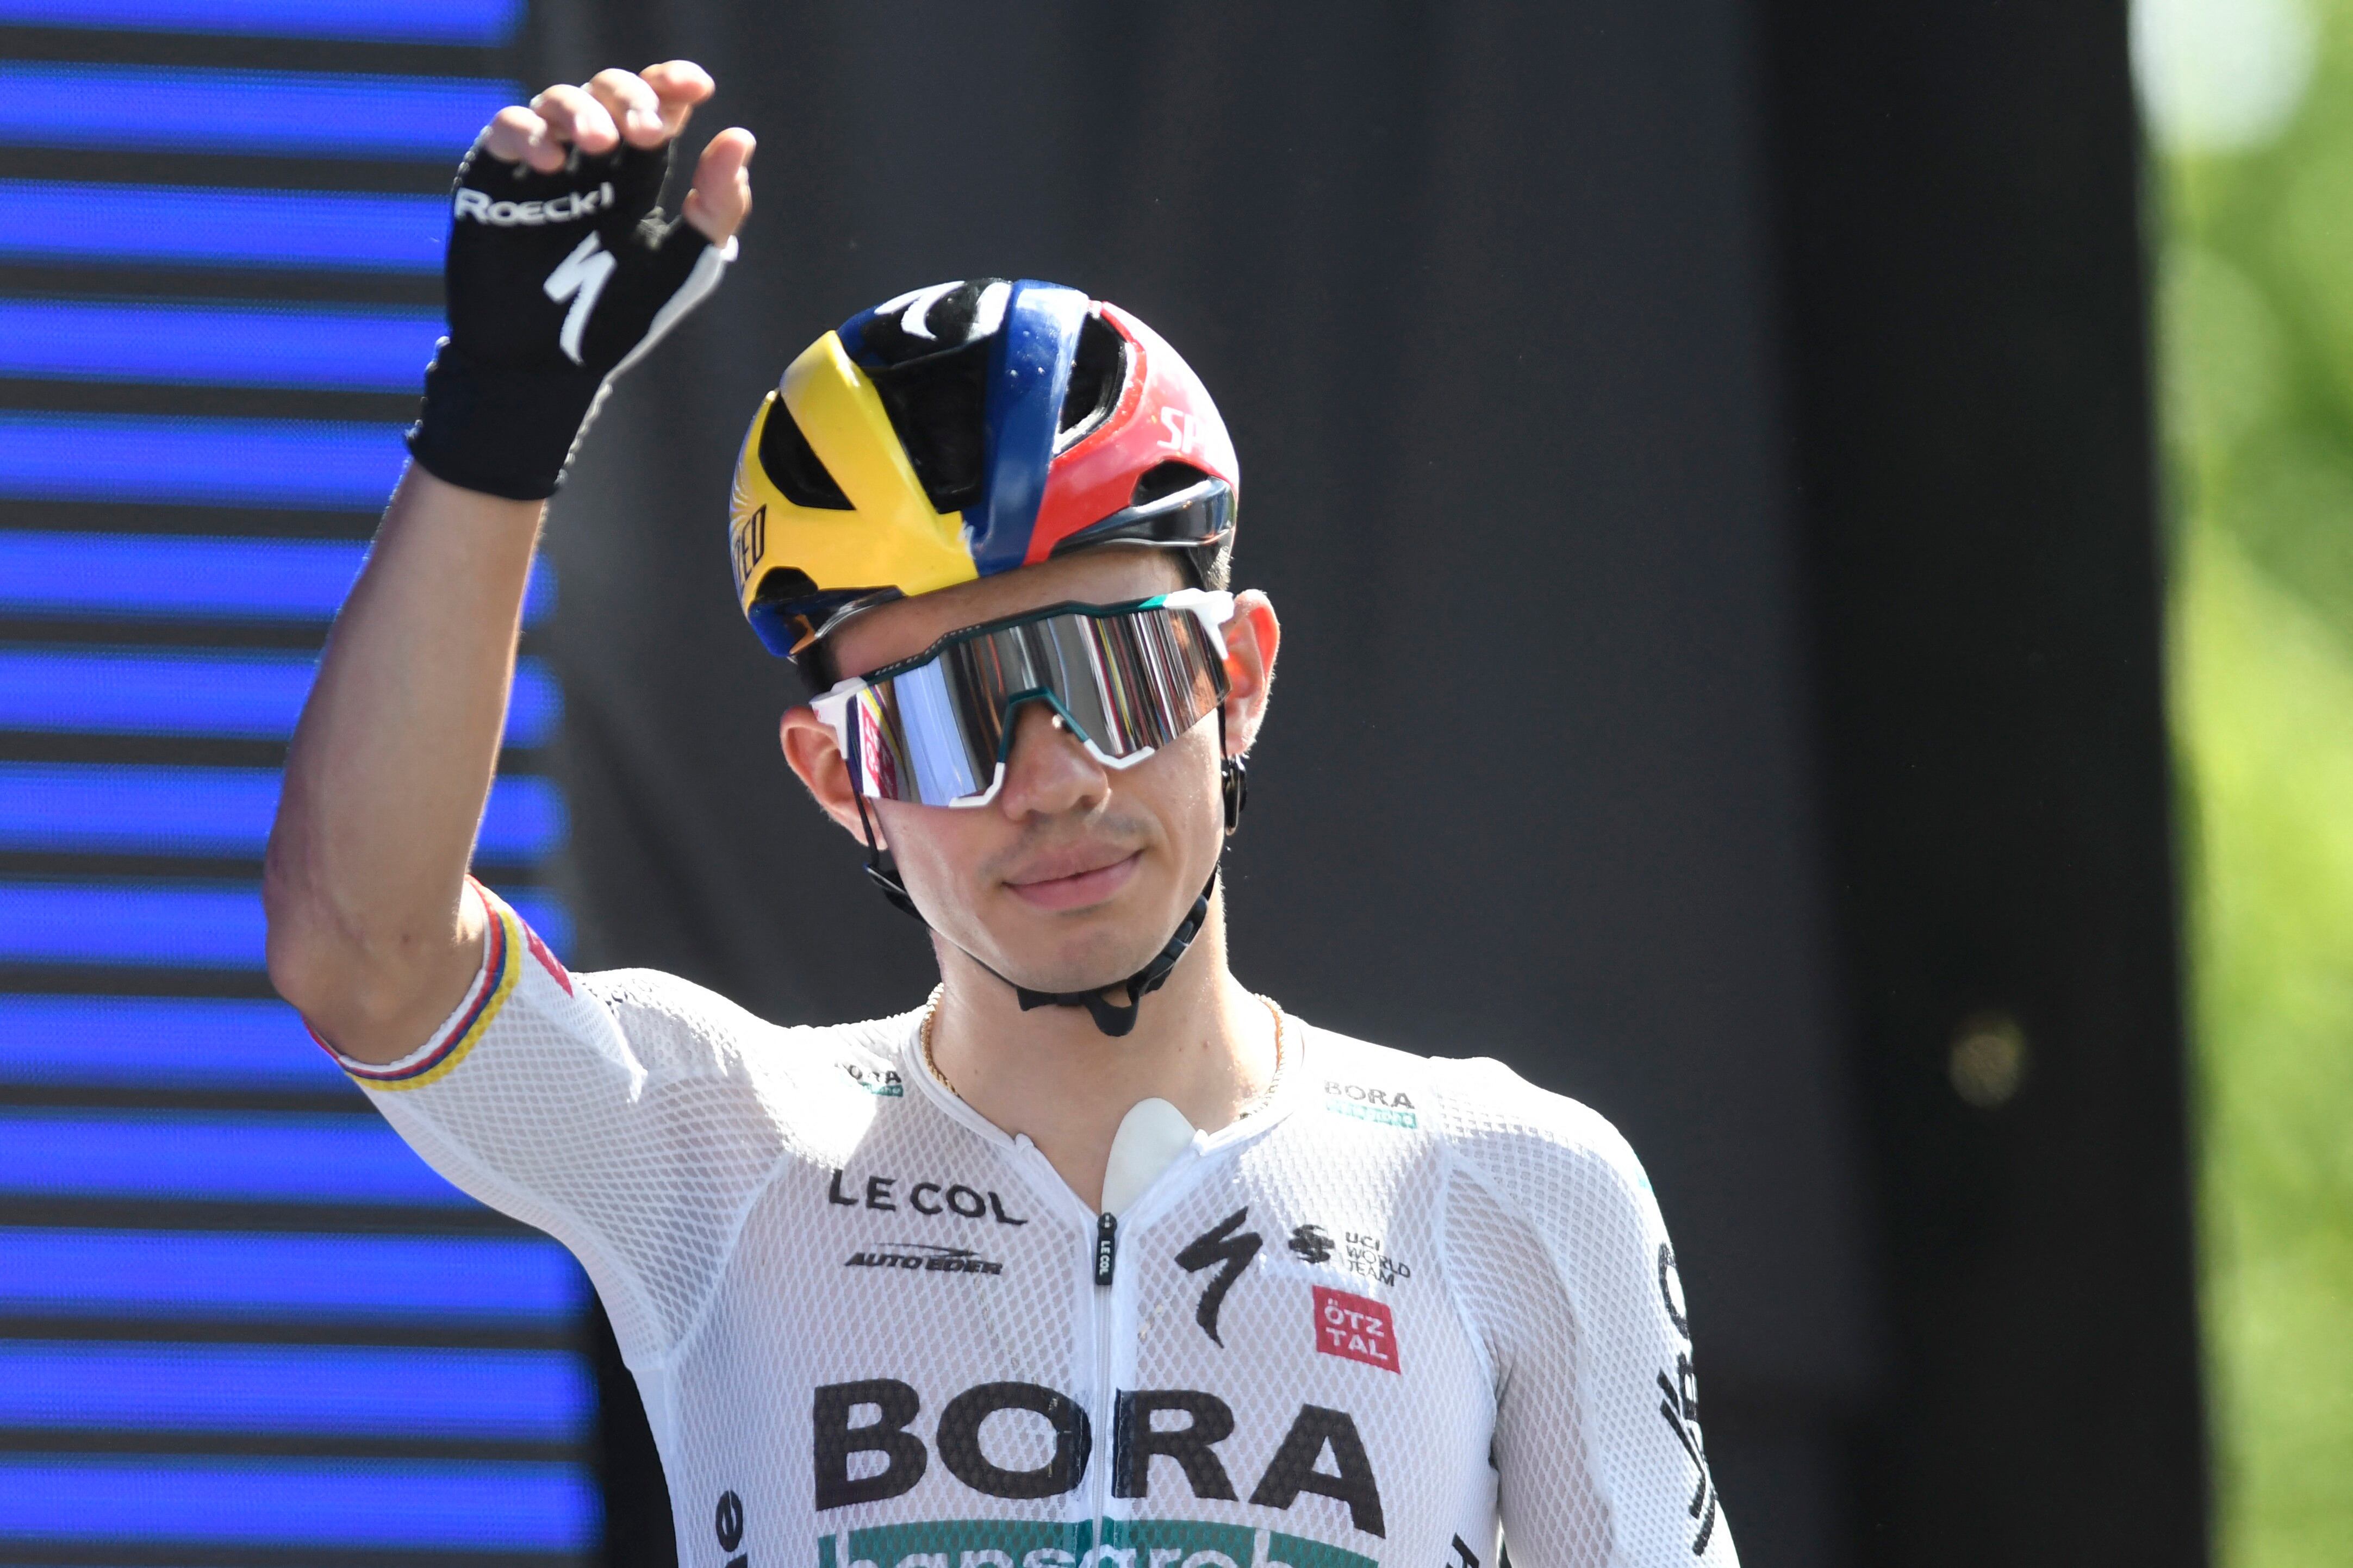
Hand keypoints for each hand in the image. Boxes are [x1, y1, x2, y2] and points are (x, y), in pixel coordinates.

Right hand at [406, 62, 756, 501]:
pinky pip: (506, 129)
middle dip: (630, 96)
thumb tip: (741, 137)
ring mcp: (541, 168)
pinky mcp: (493, 180)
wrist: (545, 366)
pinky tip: (550, 161)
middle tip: (647, 130)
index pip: (657, 107)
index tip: (697, 86)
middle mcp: (591, 163)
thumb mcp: (683, 266)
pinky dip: (527, 131)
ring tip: (599, 141)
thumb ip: (716, 209)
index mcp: (638, 176)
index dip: (673, 84)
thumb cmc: (618, 320)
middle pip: (608, 92)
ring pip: (557, 101)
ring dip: (581, 109)